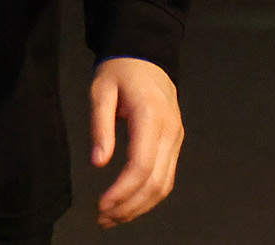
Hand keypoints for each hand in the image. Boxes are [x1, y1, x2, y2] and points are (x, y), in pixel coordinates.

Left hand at [90, 57, 182, 226]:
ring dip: (140, 207)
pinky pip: (166, 177)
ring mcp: (176, 139)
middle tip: (103, 218)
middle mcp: (170, 132)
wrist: (145, 57)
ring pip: (165, 185)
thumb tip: (98, 163)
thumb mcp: (100, 90)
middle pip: (156, 182)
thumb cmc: (120, 71)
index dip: (122, 190)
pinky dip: (149, 196)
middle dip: (130, 206)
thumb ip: (100, 126)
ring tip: (113, 217)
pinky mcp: (174, 144)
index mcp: (150, 116)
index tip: (101, 204)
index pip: (141, 165)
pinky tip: (130, 204)